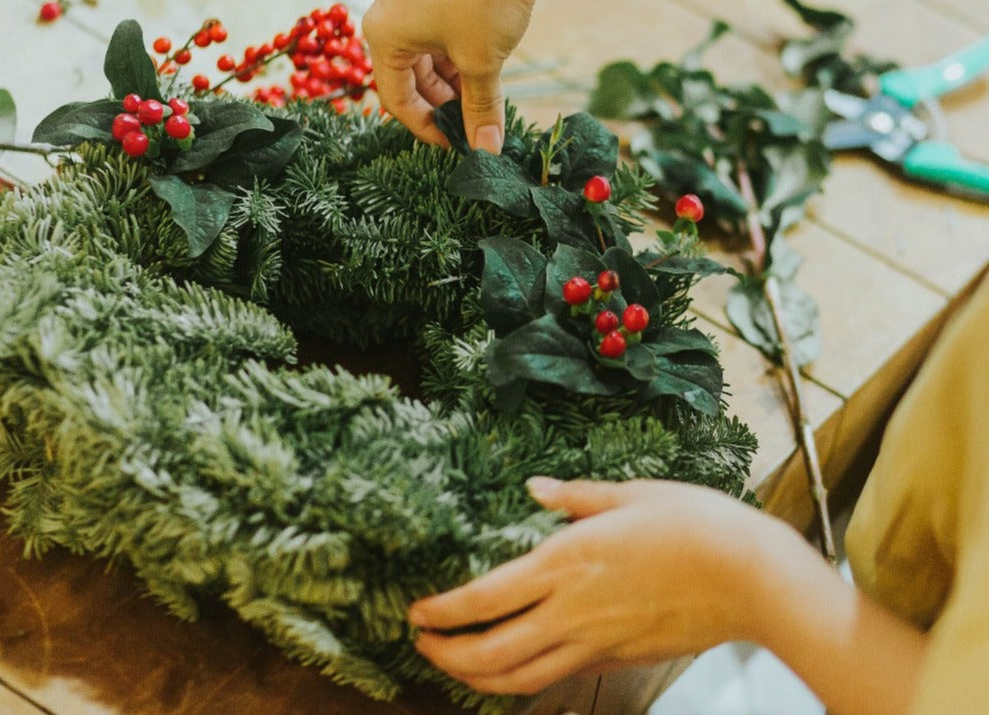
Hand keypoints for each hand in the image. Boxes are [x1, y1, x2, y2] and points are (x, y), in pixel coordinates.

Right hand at [362, 0, 540, 152]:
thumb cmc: (489, 0)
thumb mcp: (482, 64)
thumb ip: (480, 110)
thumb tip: (486, 150)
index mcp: (381, 33)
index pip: (395, 98)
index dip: (426, 128)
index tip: (455, 144)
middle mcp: (384, 6)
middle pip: (406, 73)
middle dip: (440, 100)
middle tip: (472, 120)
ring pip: (421, 48)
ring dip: (448, 76)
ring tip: (482, 92)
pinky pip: (431, 24)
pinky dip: (452, 48)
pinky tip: (481, 59)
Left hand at [408, 476, 768, 695]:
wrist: (750, 578)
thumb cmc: (693, 525)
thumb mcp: (628, 493)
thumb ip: (574, 497)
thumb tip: (535, 488)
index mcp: (567, 562)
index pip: (485, 598)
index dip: (443, 613)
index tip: (416, 613)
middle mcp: (572, 610)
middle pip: (491, 653)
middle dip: (447, 656)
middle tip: (422, 645)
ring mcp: (596, 642)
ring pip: (521, 677)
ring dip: (479, 677)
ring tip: (455, 665)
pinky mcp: (619, 658)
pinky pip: (559, 676)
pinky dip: (525, 678)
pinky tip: (518, 664)